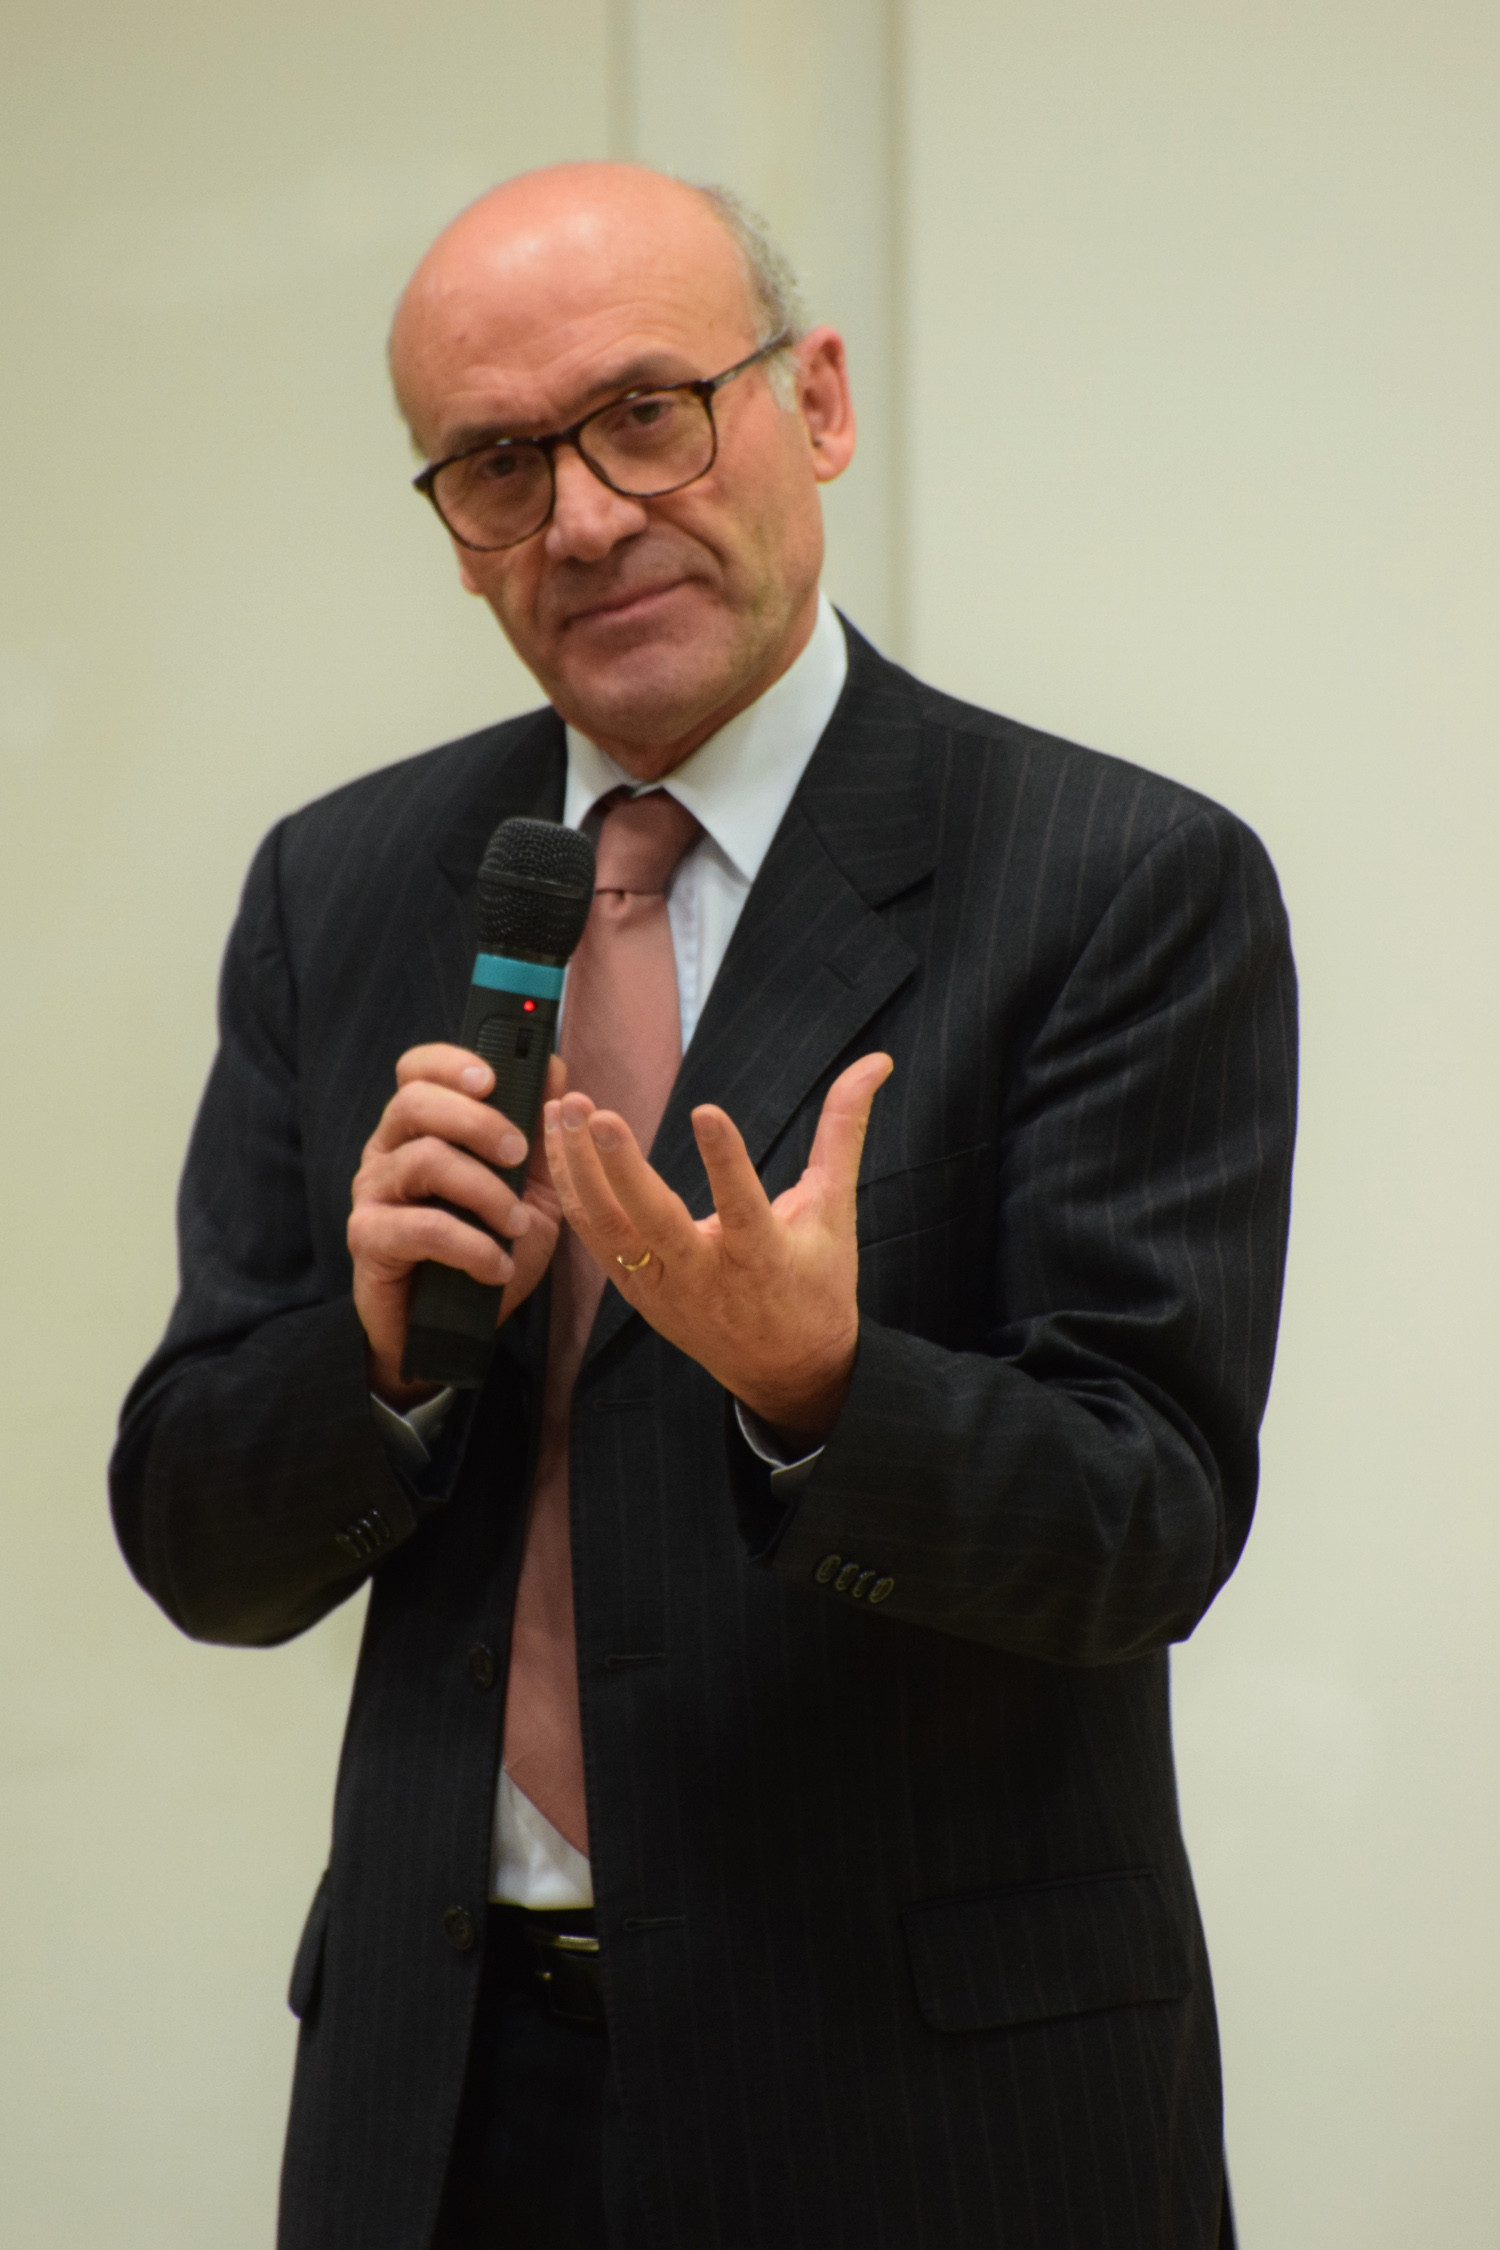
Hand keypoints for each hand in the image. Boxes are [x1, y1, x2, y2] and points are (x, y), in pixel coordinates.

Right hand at [348, 1044, 564, 1405]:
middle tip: (518, 1154)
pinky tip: (497, 1267)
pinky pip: (422, 1227)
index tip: (494, 1078)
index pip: (418, 1070)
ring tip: (517, 1225)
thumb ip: (539, 1133)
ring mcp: (372, 1192)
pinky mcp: (368, 1238)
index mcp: (421, 1127)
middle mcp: (388, 1150)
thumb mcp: (530, 1190)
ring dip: (486, 1191)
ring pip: (424, 1159)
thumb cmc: (488, 1252)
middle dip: (478, 1121)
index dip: (452, 1063)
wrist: (451, 1332)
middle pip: (416, 1102)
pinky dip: (472, 1246)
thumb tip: (555, 1066)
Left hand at [544, 1052, 893, 1440]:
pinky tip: (559, 1142)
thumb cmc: (815, 1285)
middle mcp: (706, 1278)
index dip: (726, 1161)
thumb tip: (876, 1063)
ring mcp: (663, 1289)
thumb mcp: (835, 1210)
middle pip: (654, 1225)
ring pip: (610, 1231)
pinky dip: (574, 1190)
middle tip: (597, 1112)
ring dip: (580, 1170)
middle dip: (621, 1168)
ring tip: (566, 1110)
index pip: (744, 1207)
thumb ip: (844, 1131)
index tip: (707, 1111)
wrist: (787, 1372)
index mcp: (762, 1258)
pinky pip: (595, 1239)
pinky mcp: (636, 1293)